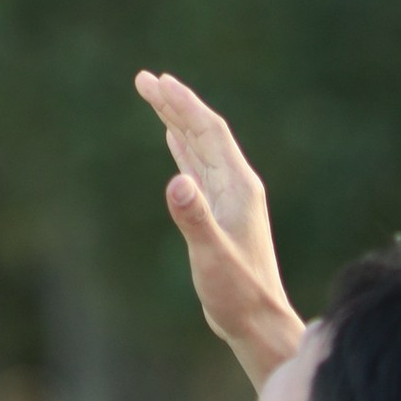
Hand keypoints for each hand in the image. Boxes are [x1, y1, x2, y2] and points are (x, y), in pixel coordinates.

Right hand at [136, 69, 304, 386]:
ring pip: (199, 147)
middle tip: (144, 79)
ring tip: (154, 96)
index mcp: (239, 186)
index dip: (184, 105)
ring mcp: (229, 198)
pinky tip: (173, 139)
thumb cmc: (237, 293)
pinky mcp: (219, 212)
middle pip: (203, 132)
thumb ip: (194, 219)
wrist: (256, 321)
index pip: (209, 133)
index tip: (157, 82)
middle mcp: (236, 185)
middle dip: (175, 104)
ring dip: (176, 121)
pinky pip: (198, 168)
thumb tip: (175, 180)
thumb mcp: (212, 255)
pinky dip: (183, 147)